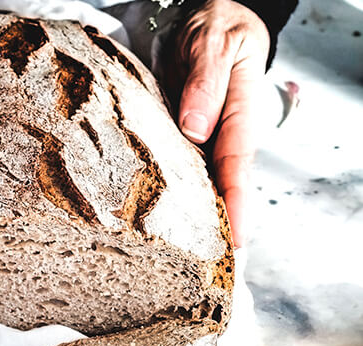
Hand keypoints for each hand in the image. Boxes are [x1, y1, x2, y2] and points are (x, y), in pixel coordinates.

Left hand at [165, 0, 268, 247]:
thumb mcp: (214, 44)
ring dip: (193, 218)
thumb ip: (205, 83)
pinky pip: (177, 168)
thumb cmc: (216, 27)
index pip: (237, 165)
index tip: (236, 239)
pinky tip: (155, 220)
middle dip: (217, 228)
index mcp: (239, 113)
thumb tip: (194, 128)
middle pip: (222, 186)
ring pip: (199, 182)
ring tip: (180, 261)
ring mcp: (202, 137)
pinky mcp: (181, 137)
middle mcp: (222, 132)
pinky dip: (171, 195)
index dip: (236, 204)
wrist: (206, 19)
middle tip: (208, 271)